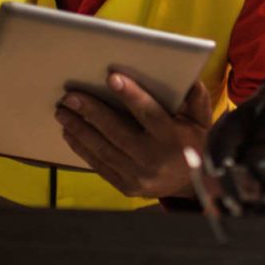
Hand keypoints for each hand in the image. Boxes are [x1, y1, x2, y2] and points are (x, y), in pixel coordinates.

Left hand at [55, 74, 213, 198]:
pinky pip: (99, 165)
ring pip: (102, 149)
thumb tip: (190, 78)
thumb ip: (196, 99)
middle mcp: (153, 158)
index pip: (149, 113)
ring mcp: (138, 176)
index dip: (131, 95)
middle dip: (91, 112)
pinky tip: (70, 133)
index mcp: (172, 138)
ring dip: (79, 129)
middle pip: (116, 132)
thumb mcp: (202, 121)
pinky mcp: (126, 186)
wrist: (195, 185)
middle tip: (70, 96)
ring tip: (62, 112)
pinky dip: (82, 148)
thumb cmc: (195, 144)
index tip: (112, 77)